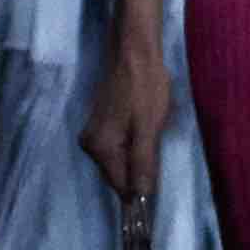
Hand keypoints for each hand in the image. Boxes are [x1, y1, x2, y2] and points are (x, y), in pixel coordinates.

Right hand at [81, 43, 165, 216]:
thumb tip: (142, 198)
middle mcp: (90, 145)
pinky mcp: (100, 124)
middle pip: (119, 174)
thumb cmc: (145, 87)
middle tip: (158, 147)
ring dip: (138, 156)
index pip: (121, 186)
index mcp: (100, 149)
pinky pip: (118, 147)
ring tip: (153, 134)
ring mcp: (93, 134)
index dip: (141, 189)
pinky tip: (145, 128)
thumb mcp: (149, 129)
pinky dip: (133, 145)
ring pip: (120, 161)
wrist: (134, 51)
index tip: (160, 182)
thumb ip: (143, 165)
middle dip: (140, 170)